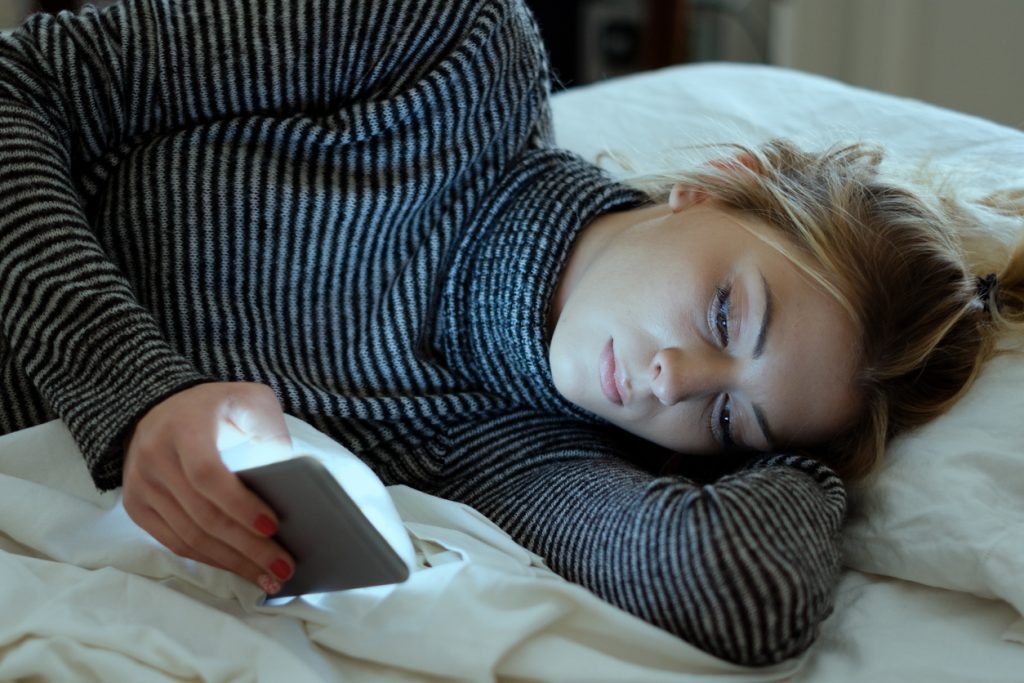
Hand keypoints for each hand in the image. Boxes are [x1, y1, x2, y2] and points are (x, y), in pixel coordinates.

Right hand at [122, 381, 295, 593]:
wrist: (162, 407)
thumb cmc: (218, 406)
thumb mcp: (250, 401)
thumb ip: (270, 431)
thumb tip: (291, 483)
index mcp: (185, 427)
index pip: (207, 474)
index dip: (240, 505)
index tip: (273, 526)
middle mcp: (155, 458)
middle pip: (203, 515)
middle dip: (248, 547)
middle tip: (284, 567)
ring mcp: (140, 485)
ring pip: (189, 536)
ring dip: (233, 562)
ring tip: (269, 577)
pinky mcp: (136, 506)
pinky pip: (175, 542)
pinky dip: (210, 559)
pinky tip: (238, 568)